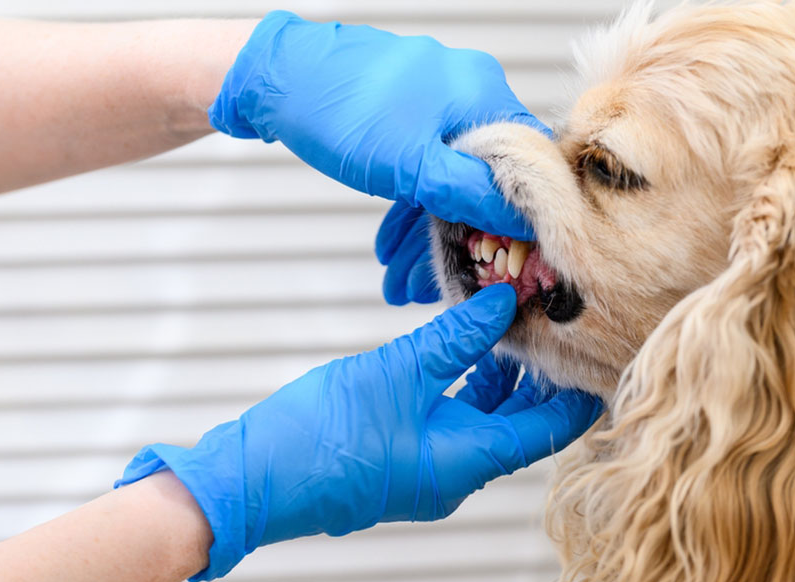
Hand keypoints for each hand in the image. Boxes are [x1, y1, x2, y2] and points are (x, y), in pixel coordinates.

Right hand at [116, 285, 602, 580]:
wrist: (253, 480)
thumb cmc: (322, 437)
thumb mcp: (396, 372)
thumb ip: (455, 336)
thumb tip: (502, 300)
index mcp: (467, 462)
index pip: (549, 429)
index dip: (577, 387)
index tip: (596, 342)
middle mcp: (457, 472)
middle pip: (521, 423)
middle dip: (539, 371)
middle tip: (553, 317)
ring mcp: (429, 467)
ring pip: (486, 419)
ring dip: (501, 375)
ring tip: (514, 320)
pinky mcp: (403, 456)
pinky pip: (453, 418)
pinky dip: (466, 384)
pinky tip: (466, 345)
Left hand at [207, 11, 548, 303]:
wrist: (269, 78)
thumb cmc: (339, 112)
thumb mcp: (412, 165)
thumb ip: (469, 192)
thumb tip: (523, 218)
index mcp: (482, 93)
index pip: (524, 164)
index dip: (514, 220)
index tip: (502, 265)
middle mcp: (466, 91)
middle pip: (477, 180)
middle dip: (452, 242)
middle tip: (430, 290)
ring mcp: (433, 101)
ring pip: (443, 180)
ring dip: (422, 234)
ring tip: (400, 282)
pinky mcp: (403, 113)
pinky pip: (419, 168)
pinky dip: (406, 208)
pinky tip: (389, 248)